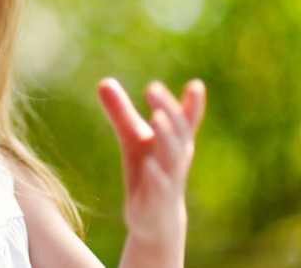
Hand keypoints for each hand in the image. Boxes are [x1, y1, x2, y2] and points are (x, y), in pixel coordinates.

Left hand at [97, 77, 206, 246]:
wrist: (156, 219)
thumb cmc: (150, 172)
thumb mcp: (133, 140)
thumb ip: (122, 112)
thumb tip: (104, 81)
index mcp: (175, 142)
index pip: (186, 120)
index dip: (193, 103)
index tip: (196, 84)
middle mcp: (176, 158)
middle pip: (177, 131)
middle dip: (167, 109)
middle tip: (153, 87)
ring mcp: (169, 179)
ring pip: (172, 156)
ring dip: (166, 136)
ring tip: (157, 117)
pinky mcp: (157, 199)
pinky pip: (158, 186)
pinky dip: (154, 174)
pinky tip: (147, 162)